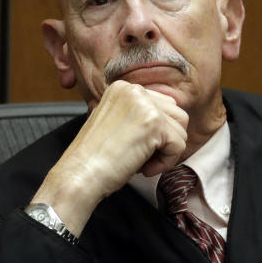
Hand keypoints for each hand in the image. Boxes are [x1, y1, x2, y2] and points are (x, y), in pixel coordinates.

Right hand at [30, 81, 188, 235]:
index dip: (156, 133)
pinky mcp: (154, 123)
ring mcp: (145, 104)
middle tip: (141, 156)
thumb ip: (139, 116)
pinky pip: (179, 145)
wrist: (80, 174)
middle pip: (177, 115)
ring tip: (142, 162)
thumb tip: (171, 123)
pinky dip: (166, 163)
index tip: (135, 146)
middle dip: (165, 141)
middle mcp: (134, 90)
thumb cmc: (95, 158)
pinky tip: (144, 168)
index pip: (163, 105)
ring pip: (181, 130)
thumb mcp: (116, 124)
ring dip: (166, 152)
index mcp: (123, 88)